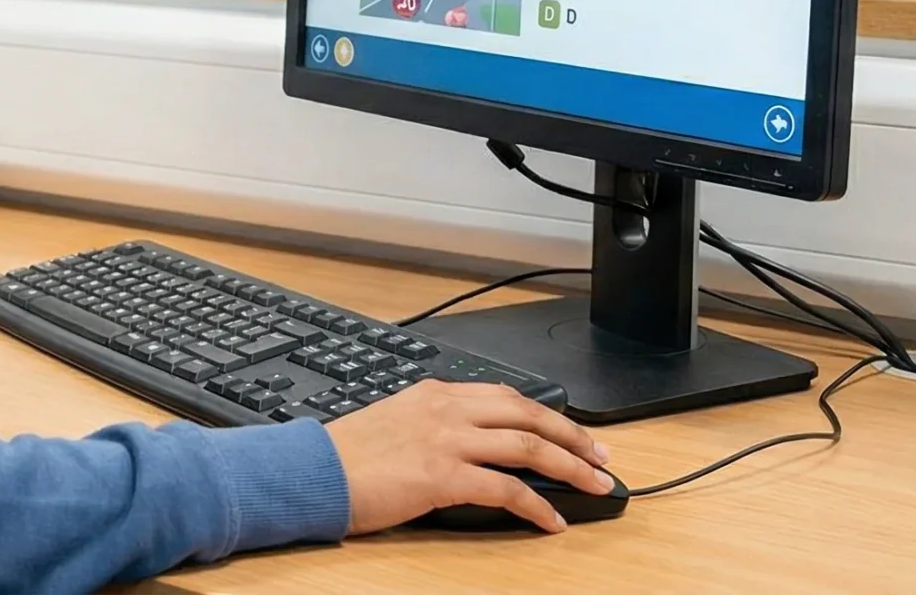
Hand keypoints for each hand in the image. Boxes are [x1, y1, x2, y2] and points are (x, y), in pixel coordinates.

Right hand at [324, 382, 614, 534]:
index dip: (548, 414)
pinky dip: (537, 505)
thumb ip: (434, 424)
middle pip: (529, 413)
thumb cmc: (347, 456)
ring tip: (596, 485)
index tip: (571, 431)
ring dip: (571, 466)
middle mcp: (448, 410)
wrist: (313, 472)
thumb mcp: (395, 422)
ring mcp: (448, 440)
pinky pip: (507, 490)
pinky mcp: (444, 475)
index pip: (507, 396)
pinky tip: (552, 520)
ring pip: (528, 446)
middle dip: (573, 435)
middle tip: (601, 456)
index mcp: (436, 394)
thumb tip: (469, 444)